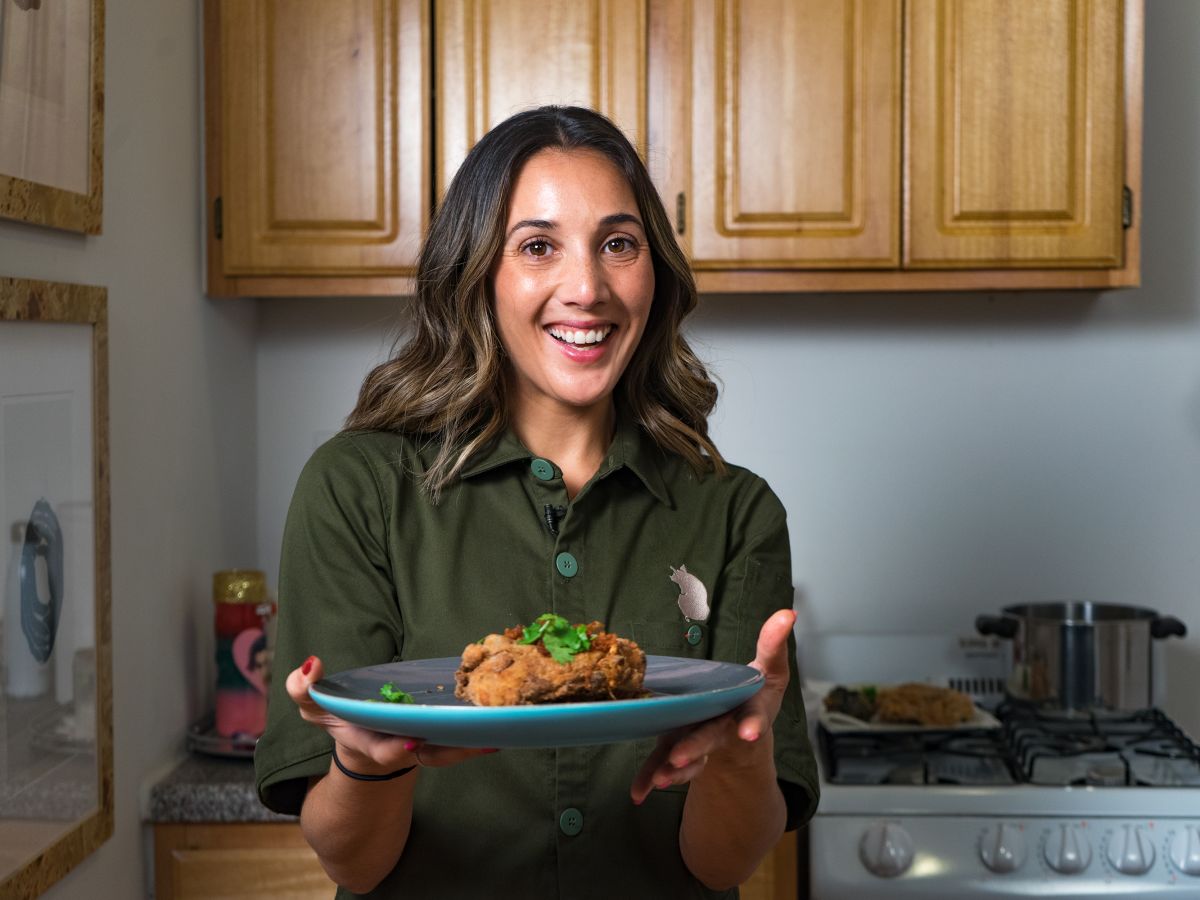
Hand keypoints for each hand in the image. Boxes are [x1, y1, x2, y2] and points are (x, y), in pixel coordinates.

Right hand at [286, 656, 494, 775]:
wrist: (362, 733)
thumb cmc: (340, 716)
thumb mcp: (313, 705)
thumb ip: (304, 689)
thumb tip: (312, 664)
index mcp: (369, 742)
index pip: (382, 750)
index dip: (394, 749)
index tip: (411, 742)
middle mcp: (400, 746)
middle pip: (428, 754)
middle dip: (451, 751)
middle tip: (477, 742)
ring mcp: (423, 744)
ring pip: (451, 748)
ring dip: (473, 743)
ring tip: (497, 734)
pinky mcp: (439, 734)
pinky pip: (460, 735)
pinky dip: (478, 730)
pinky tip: (502, 720)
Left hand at [630, 609, 795, 804]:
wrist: (740, 731)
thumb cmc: (752, 694)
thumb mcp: (770, 670)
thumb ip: (773, 644)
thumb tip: (788, 612)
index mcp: (748, 711)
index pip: (753, 717)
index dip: (752, 725)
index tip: (750, 733)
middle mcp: (725, 731)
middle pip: (712, 738)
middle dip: (698, 746)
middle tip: (682, 756)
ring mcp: (701, 743)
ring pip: (689, 757)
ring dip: (674, 769)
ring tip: (659, 779)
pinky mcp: (680, 749)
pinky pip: (664, 764)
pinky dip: (649, 778)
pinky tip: (637, 793)